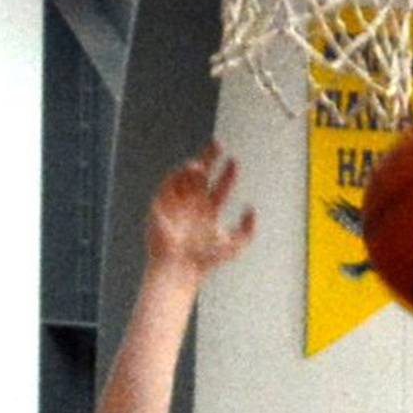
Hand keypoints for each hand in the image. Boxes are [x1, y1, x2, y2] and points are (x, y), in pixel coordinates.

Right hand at [147, 143, 255, 280]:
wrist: (179, 269)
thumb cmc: (205, 261)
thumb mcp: (234, 245)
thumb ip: (246, 230)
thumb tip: (252, 210)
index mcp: (209, 211)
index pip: (220, 187)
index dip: (228, 174)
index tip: (235, 162)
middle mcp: (193, 204)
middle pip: (202, 174)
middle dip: (209, 157)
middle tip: (218, 143)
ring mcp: (177, 203)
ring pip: (185, 178)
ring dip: (193, 168)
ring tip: (201, 166)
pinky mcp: (160, 206)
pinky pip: (167, 185)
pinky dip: (176, 176)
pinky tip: (188, 172)